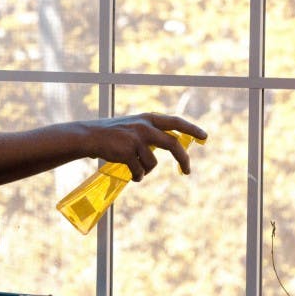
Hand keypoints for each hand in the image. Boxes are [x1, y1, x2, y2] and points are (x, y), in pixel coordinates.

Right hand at [85, 112, 206, 180]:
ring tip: (135, 169)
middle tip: (187, 171)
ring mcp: (136, 139)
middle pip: (173, 144)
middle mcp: (145, 126)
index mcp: (148, 118)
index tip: (204, 136)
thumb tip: (171, 145)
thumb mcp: (134, 126)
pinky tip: (130, 175)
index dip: (192, 128)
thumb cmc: (112, 134)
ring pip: (152, 163)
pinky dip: (137, 177)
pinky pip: (139, 172)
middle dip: (183, 159)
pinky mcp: (128, 152)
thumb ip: (151, 133)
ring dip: (145, 171)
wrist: (90, 137)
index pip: (175, 122)